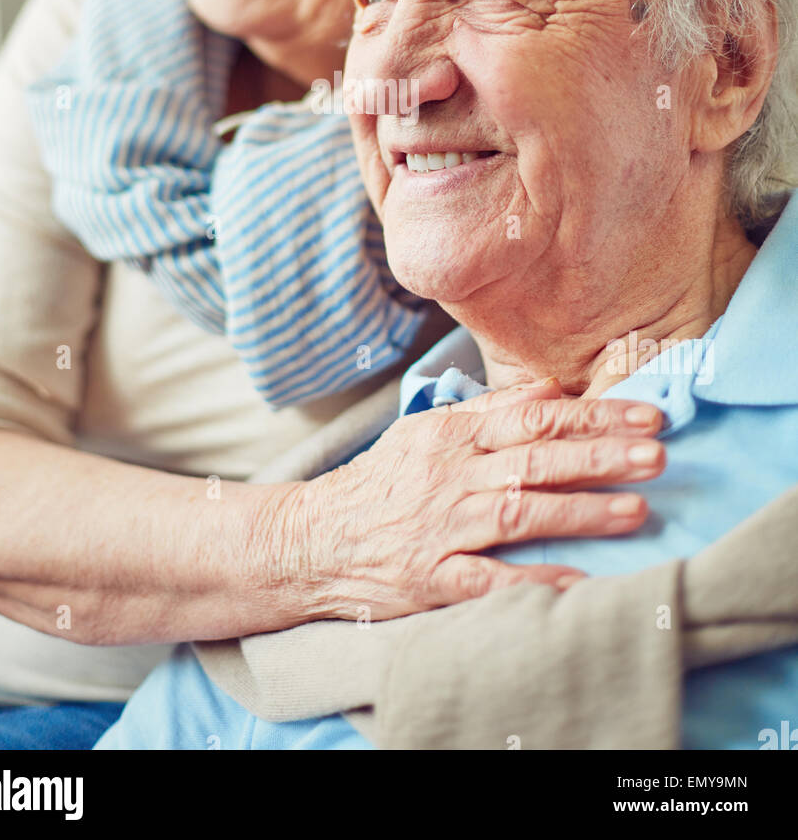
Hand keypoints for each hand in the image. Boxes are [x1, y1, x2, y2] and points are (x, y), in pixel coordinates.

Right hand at [292, 379, 664, 620]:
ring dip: (581, 511)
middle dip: (602, 458)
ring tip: (637, 511)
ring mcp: (442, 527)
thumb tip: (550, 387)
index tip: (647, 415)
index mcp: (453, 435)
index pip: (535, 417)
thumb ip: (488, 409)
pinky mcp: (432, 577)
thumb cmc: (381, 483)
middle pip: (536, 460)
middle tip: (657, 456)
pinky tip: (579, 584)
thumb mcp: (426, 430)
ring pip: (520, 512)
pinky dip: (534, 581)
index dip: (595, 416)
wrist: (314, 539)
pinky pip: (489, 579)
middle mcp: (451, 476)